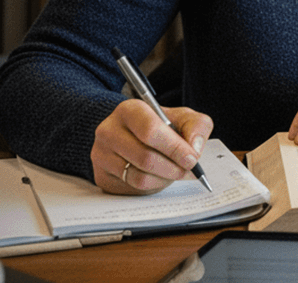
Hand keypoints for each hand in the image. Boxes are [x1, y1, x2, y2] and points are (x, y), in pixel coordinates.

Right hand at [92, 100, 212, 194]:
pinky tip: (160, 176)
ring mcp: (101, 154)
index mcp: (129, 110)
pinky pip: (132, 187)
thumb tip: (194, 148)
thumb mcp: (183, 117)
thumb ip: (196, 126)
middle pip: (145, 157)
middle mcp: (109, 130)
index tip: (192, 158)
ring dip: (165, 178)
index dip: (174, 147)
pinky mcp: (102, 175)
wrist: (134, 136)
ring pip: (139, 176)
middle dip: (173, 167)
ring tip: (175, 171)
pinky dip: (153, 185)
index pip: (150, 130)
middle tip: (188, 169)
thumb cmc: (161, 126)